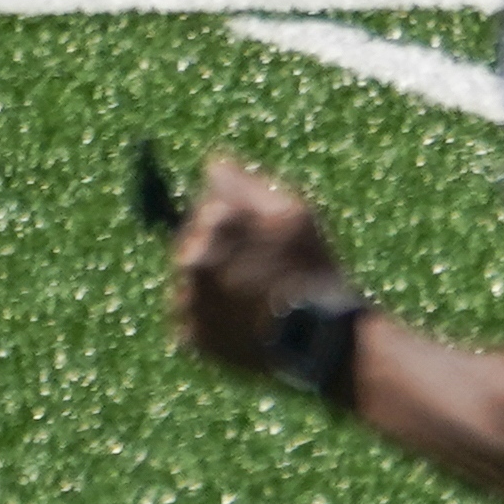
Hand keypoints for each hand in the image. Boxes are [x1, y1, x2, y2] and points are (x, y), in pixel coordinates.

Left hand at [162, 154, 354, 367]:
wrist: (316, 339)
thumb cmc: (312, 266)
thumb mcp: (295, 211)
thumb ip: (247, 184)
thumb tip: (211, 164)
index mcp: (215, 222)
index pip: (206, 202)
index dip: (236, 215)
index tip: (261, 232)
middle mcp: (191, 260)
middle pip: (194, 242)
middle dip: (219, 248)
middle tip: (259, 265)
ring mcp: (187, 302)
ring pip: (192, 281)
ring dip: (214, 282)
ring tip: (256, 295)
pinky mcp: (190, 338)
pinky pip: (195, 317)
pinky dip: (214, 315)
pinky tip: (247, 317)